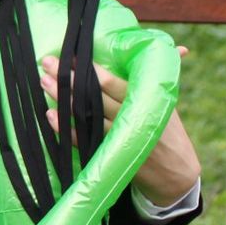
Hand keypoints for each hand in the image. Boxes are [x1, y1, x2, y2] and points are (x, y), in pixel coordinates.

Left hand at [40, 50, 201, 205]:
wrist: (177, 175)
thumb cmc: (170, 132)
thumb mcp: (168, 103)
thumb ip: (164, 75)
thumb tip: (181, 49)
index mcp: (145, 100)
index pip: (113, 82)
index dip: (91, 69)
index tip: (72, 54)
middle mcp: (130, 117)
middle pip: (95, 95)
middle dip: (70, 78)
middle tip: (47, 62)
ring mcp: (119, 137)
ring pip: (86, 115)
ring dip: (63, 99)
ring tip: (44, 82)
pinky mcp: (111, 154)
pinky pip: (84, 140)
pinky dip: (66, 129)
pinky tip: (51, 116)